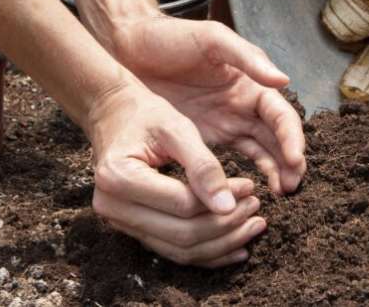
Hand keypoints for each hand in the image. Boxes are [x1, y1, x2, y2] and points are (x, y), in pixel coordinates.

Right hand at [86, 84, 265, 267]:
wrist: (114, 116)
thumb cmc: (145, 115)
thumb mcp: (176, 128)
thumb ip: (203, 165)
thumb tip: (228, 207)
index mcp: (119, 177)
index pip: (182, 204)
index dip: (222, 200)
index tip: (251, 187)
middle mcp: (112, 207)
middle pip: (182, 234)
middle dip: (226, 226)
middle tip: (256, 207)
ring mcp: (120, 222)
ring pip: (180, 250)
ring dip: (221, 243)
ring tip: (253, 226)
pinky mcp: (133, 229)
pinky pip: (173, 251)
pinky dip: (207, 253)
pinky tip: (236, 247)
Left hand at [109, 17, 306, 194]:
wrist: (128, 47)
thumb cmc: (171, 37)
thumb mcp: (211, 39)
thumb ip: (247, 58)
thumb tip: (284, 80)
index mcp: (251, 83)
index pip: (281, 115)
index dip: (291, 137)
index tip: (295, 160)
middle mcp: (244, 106)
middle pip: (277, 139)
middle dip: (289, 162)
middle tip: (291, 186)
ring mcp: (225, 124)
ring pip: (260, 153)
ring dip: (273, 172)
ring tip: (280, 194)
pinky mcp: (204, 139)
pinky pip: (231, 161)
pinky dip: (244, 176)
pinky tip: (249, 193)